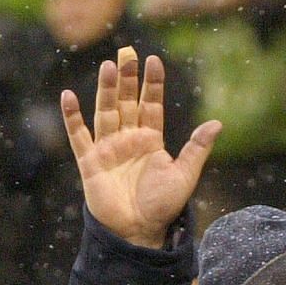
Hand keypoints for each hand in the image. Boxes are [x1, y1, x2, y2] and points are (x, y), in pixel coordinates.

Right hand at [60, 52, 221, 248]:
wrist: (139, 231)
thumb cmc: (162, 206)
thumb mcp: (185, 175)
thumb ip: (197, 148)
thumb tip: (218, 123)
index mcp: (150, 140)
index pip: (150, 105)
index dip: (152, 84)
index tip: (154, 61)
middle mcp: (128, 140)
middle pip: (126, 102)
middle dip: (127, 78)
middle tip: (127, 53)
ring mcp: (108, 149)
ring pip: (105, 112)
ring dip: (106, 90)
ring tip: (108, 66)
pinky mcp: (90, 162)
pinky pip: (78, 136)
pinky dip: (72, 117)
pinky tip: (68, 97)